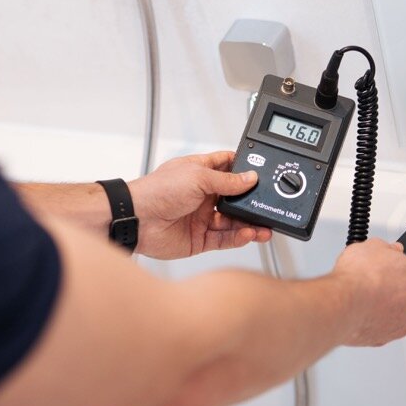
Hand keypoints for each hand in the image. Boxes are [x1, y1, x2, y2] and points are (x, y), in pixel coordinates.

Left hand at [128, 151, 271, 259]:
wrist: (138, 219)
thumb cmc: (157, 191)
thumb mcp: (198, 176)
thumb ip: (227, 180)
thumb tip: (250, 177)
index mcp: (199, 173)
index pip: (227, 167)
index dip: (244, 168)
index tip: (262, 172)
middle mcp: (202, 195)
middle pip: (234, 198)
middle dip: (251, 202)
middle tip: (268, 205)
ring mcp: (201, 217)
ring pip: (232, 222)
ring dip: (249, 223)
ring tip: (263, 226)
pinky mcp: (199, 238)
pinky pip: (224, 239)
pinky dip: (238, 237)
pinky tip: (248, 234)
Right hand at [330, 239, 405, 346]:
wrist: (343, 305)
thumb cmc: (360, 278)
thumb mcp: (372, 247)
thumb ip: (387, 249)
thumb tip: (388, 251)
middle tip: (388, 275)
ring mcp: (405, 323)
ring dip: (395, 304)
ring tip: (372, 293)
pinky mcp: (386, 337)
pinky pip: (388, 326)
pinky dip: (379, 318)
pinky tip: (365, 308)